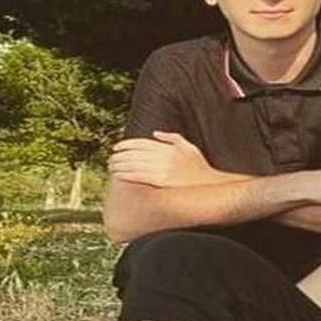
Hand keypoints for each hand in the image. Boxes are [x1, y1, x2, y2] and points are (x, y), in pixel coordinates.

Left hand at [109, 132, 230, 186]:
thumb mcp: (189, 147)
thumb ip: (173, 138)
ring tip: (111, 167)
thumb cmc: (199, 168)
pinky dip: (127, 175)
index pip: (142, 142)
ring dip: (121, 165)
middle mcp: (166, 156)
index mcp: (170, 147)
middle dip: (120, 155)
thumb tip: (156, 133)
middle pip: (137, 153)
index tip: (116, 147)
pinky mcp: (162, 182)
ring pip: (136, 164)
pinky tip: (119, 176)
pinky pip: (140, 177)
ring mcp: (164, 169)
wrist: (209, 187)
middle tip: (110, 158)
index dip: (127, 144)